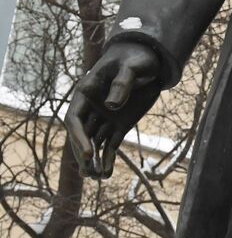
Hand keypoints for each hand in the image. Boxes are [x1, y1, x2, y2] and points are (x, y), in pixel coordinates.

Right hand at [64, 42, 162, 177]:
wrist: (150, 59)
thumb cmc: (137, 58)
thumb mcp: (132, 67)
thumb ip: (122, 83)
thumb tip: (112, 106)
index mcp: (86, 92)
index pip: (74, 119)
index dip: (78, 137)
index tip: (88, 154)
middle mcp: (91, 108)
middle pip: (81, 135)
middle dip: (84, 155)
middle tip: (90, 172)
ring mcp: (105, 118)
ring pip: (94, 143)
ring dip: (94, 161)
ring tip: (98, 178)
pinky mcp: (120, 125)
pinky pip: (110, 144)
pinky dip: (108, 159)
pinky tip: (107, 174)